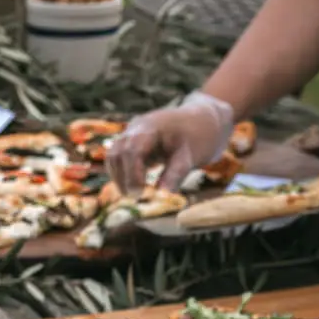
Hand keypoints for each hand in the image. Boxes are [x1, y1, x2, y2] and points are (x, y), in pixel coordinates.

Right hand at [106, 92, 233, 192]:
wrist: (204, 120)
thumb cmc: (200, 136)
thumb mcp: (191, 156)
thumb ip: (175, 175)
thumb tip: (162, 196)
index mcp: (152, 127)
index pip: (132, 150)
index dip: (132, 174)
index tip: (140, 194)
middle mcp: (137, 128)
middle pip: (118, 153)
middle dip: (123, 177)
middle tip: (136, 198)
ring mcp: (133, 133)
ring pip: (114, 155)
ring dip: (120, 176)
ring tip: (134, 195)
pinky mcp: (134, 142)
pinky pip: (120, 158)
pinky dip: (124, 173)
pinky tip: (135, 187)